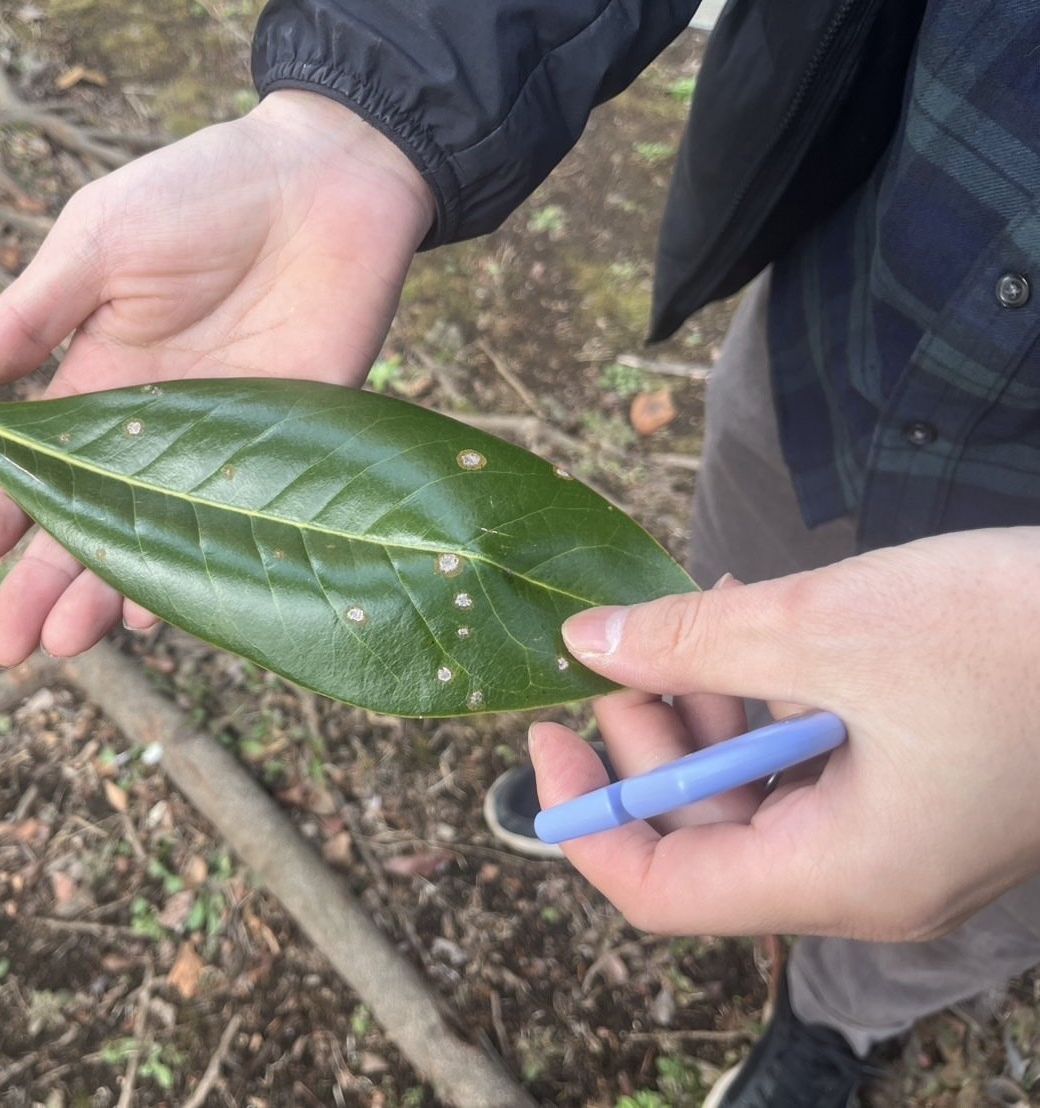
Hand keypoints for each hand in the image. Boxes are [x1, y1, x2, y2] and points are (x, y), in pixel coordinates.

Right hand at [0, 91, 433, 665]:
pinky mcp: (291, 453)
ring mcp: (222, 450)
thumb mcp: (99, 241)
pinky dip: (205, 570)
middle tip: (6, 649)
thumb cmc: (203, 192)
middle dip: (43, 584)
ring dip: (112, 592)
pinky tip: (165, 608)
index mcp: (99, 378)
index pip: (38, 465)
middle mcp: (155, 431)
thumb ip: (32, 315)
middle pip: (91, 523)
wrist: (329, 177)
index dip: (0, 511)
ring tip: (69, 643)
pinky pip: (241, 528)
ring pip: (160, 541)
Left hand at [529, 527, 1039, 940]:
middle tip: (628, 652)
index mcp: (845, 875)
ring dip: (710, 709)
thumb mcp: (825, 626)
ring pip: (758, 792)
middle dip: (651, 743)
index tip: (546, 734)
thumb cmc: (1018, 633)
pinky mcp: (929, 790)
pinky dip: (773, 699)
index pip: (664, 892)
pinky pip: (816, 764)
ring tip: (701, 618)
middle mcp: (871, 878)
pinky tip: (759, 623)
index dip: (586, 819)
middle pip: (706, 835)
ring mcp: (906, 838)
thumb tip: (585, 643)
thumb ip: (687, 643)